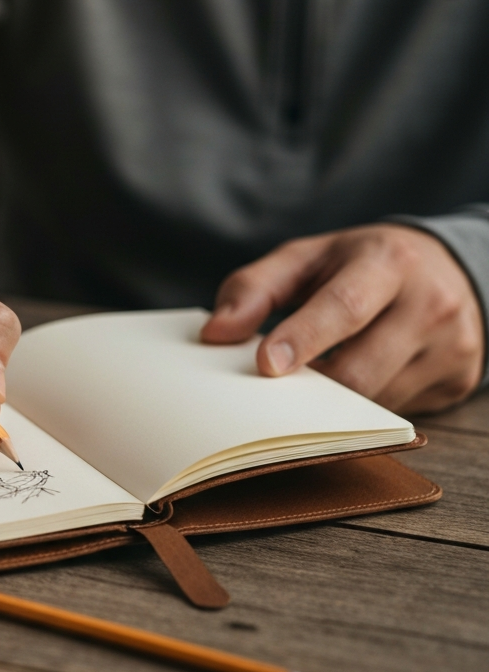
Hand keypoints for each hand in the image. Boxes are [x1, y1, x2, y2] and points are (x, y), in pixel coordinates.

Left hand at [200, 224, 483, 413]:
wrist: (445, 268)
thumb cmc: (358, 265)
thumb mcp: (306, 259)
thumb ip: (255, 288)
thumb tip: (214, 333)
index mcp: (388, 262)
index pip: (345, 306)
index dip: (303, 338)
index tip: (265, 365)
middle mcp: (430, 303)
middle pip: (361, 368)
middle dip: (309, 389)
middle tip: (269, 393)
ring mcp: (452, 346)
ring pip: (376, 400)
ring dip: (330, 405)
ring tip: (306, 386)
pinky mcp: (458, 381)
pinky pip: (396, 413)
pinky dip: (359, 412)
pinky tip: (343, 391)